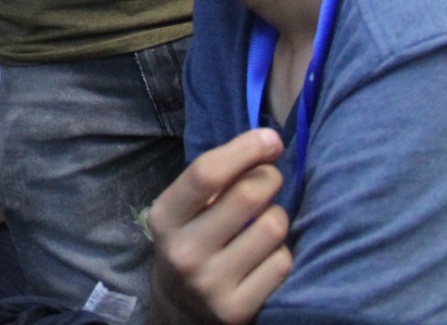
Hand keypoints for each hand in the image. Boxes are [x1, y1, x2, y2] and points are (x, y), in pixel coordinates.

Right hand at [146, 128, 292, 324]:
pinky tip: (266, 253)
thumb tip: (269, 142)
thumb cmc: (190, 240)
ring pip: (272, 228)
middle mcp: (184, 251)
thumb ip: (216, 178)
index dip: (245, 149)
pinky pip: (282, 262)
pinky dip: (281, 251)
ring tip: (266, 219)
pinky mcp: (238, 309)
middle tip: (270, 178)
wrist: (180, 308)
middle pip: (248, 195)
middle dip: (269, 177)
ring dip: (278, 215)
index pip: (206, 173)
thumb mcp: (184, 209)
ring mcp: (210, 283)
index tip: (271, 139)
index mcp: (165, 217)